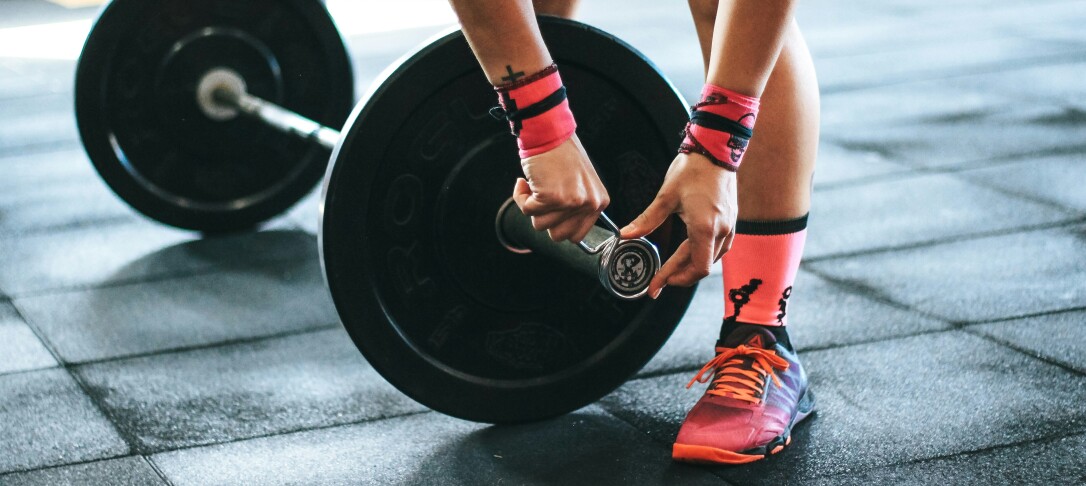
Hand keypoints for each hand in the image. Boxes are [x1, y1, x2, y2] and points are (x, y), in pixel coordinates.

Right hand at [512, 134, 609, 242]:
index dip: (559, 225)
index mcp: (599, 202)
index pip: (577, 236)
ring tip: (537, 185)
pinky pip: (527, 210)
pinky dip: (521, 196)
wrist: (549, 132)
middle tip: (544, 197)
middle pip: (558, 236)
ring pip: (540, 225)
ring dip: (532, 206)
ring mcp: (570, 202)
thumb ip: (577, 207)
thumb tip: (561, 231)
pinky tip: (526, 182)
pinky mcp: (551, 197)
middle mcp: (588, 204)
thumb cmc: (561, 154)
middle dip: (545, 218)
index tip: (552, 210)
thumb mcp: (580, 183)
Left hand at [620, 152, 737, 298]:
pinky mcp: (732, 221)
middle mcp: (721, 231)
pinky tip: (690, 254)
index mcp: (705, 228)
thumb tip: (626, 235)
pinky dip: (703, 255)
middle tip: (659, 281)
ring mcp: (730, 226)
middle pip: (701, 267)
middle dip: (679, 276)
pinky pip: (719, 248)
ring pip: (712, 259)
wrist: (717, 149)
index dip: (674, 279)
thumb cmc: (693, 169)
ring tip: (672, 270)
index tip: (656, 286)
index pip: (694, 268)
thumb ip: (647, 219)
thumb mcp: (666, 196)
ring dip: (691, 267)